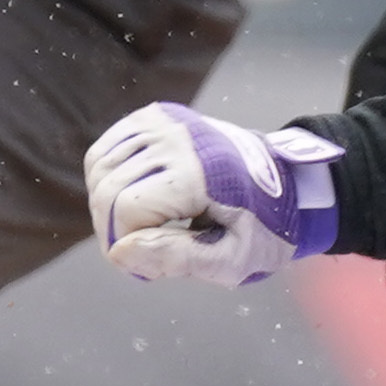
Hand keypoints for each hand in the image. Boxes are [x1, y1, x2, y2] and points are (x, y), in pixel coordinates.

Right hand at [87, 104, 332, 286]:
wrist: (286, 185)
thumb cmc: (262, 228)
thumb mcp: (232, 260)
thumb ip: (177, 259)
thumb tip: (120, 251)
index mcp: (199, 173)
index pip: (126, 211)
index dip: (125, 247)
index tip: (147, 268)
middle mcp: (177, 138)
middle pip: (107, 191)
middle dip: (114, 232)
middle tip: (143, 253)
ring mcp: (163, 122)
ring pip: (99, 171)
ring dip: (109, 208)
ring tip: (141, 229)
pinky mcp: (154, 118)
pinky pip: (104, 153)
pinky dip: (107, 181)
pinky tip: (132, 200)